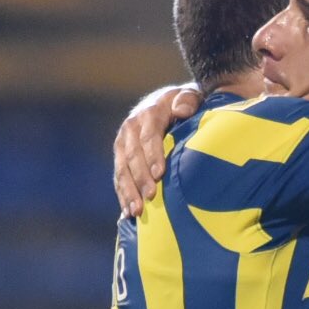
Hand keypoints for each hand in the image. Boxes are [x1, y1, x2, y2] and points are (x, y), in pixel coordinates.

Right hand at [113, 84, 200, 216]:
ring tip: (136, 211)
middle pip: (132, 155)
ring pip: (122, 168)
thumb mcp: (190, 96)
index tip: (159, 174)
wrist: (166, 103)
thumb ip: (188, 101)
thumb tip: (181, 111)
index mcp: (149, 113)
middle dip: (140, 178)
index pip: (149, 135)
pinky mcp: (120, 156)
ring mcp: (123, 142)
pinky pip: (119, 177)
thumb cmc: (186, 104)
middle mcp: (131, 127)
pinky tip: (128, 212)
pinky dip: (123, 195)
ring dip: (128, 191)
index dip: (153, 155)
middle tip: (150, 197)